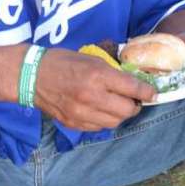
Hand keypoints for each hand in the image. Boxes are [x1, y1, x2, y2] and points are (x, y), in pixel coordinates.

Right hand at [34, 49, 155, 130]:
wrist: (32, 76)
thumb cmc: (63, 62)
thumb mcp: (91, 59)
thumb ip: (112, 72)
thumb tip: (133, 84)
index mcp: (98, 75)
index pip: (133, 88)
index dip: (147, 92)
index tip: (152, 93)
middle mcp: (92, 96)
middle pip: (127, 110)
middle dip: (134, 105)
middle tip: (134, 100)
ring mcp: (82, 113)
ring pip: (114, 122)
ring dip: (120, 115)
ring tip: (118, 106)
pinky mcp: (74, 123)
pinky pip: (99, 127)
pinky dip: (105, 120)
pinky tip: (102, 111)